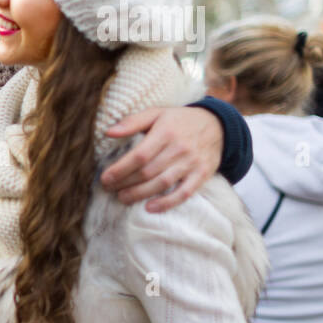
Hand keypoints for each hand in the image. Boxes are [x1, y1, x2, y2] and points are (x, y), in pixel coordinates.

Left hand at [100, 106, 222, 212]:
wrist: (218, 125)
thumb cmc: (179, 121)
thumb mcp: (156, 114)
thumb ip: (132, 122)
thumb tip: (108, 132)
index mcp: (166, 132)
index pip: (139, 155)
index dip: (120, 169)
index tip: (105, 178)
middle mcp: (179, 148)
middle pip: (147, 172)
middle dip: (125, 183)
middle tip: (109, 189)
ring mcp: (192, 163)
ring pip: (162, 183)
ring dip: (140, 194)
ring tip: (123, 198)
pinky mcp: (202, 174)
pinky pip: (184, 193)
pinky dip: (167, 203)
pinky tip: (150, 208)